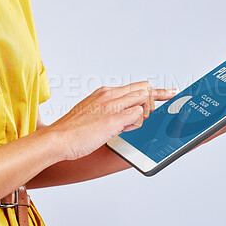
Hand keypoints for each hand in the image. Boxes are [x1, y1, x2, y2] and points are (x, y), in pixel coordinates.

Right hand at [48, 81, 176, 160]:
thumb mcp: (91, 112)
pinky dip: (136, 125)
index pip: (137, 86)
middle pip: (145, 88)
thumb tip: (126, 115)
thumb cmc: (71, 130)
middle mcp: (110, 95)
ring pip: (144, 99)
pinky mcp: (112, 119)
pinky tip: (123, 130)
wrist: (56, 139)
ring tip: (127, 125)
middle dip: (154, 102)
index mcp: (105, 92)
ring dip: (143, 114)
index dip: (156, 91)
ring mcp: (112, 106)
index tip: (169, 93)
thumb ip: (109, 110)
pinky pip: (137, 116)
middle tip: (148, 116)